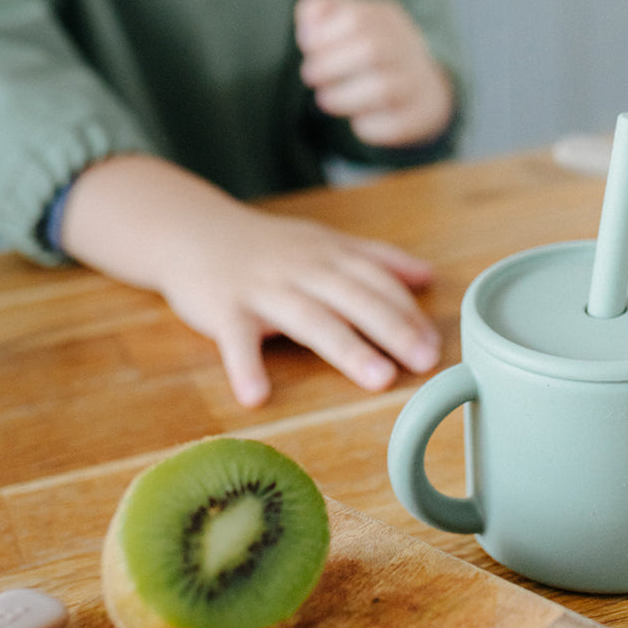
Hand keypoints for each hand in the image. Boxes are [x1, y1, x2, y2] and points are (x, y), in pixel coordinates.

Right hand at [61, 155, 441, 406]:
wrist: (191, 230)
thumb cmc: (269, 248)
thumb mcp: (325, 243)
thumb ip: (377, 260)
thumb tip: (429, 276)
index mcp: (330, 256)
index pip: (378, 282)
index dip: (409, 312)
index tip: (436, 344)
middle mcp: (303, 270)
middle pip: (356, 298)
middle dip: (393, 329)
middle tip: (425, 362)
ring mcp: (263, 289)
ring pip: (310, 318)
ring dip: (346, 348)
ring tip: (379, 379)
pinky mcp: (223, 309)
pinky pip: (235, 340)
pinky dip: (244, 366)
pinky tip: (256, 397)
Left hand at [295, 0, 454, 147]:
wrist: (423, 91)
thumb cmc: (371, 54)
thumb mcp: (349, 19)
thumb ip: (322, 12)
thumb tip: (307, 30)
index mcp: (388, 19)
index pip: (356, 18)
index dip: (324, 35)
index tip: (307, 46)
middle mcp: (408, 48)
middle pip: (372, 51)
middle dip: (330, 66)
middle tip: (310, 75)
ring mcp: (417, 83)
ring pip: (383, 90)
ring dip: (344, 97)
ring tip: (325, 99)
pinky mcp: (418, 117)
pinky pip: (392, 125)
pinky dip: (368, 125)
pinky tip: (357, 119)